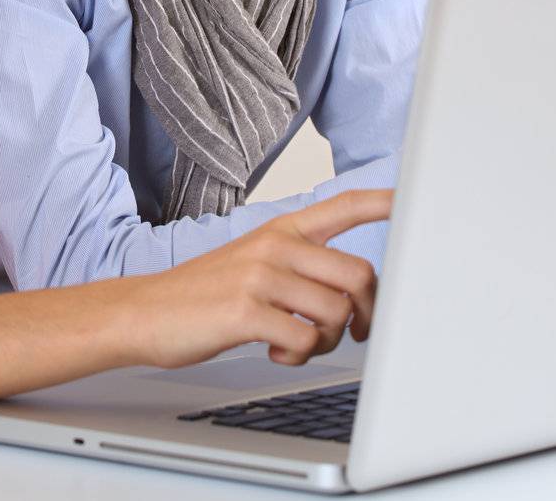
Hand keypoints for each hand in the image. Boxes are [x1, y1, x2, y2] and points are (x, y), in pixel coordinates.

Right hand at [126, 189, 391, 368]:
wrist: (142, 312)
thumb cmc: (202, 294)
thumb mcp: (252, 262)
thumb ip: (299, 266)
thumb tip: (351, 295)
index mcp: (280, 230)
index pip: (343, 205)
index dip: (383, 202)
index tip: (412, 199)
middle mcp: (274, 246)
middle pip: (358, 274)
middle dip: (365, 312)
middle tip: (353, 332)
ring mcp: (260, 276)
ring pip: (336, 312)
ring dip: (328, 341)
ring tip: (299, 344)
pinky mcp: (246, 311)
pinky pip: (304, 341)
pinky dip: (298, 357)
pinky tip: (275, 353)